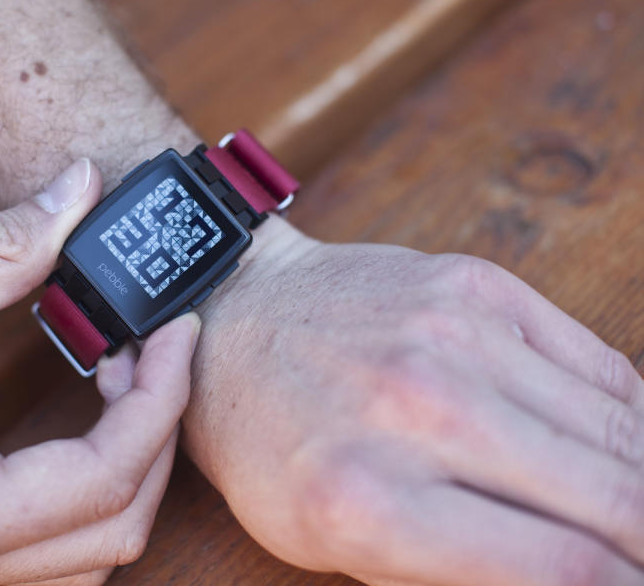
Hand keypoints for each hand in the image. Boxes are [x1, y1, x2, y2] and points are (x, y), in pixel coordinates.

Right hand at [0, 159, 199, 585]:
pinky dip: (82, 488)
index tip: (182, 329)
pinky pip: (43, 549)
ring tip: (116, 378)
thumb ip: (2, 250)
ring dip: (123, 469)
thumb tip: (80, 189)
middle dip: (154, 433)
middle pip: (113, 528)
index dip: (161, 399)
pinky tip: (75, 418)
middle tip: (156, 347)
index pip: (105, 478)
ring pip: (85, 553)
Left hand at [189, 216, 643, 585]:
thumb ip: (445, 573)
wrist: (237, 314)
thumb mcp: (324, 542)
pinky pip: (597, 362)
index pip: (563, 567)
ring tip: (630, 505)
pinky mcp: (475, 284)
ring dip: (640, 476)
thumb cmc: (272, 440)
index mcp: (370, 501)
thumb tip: (561, 578)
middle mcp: (419, 410)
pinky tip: (617, 443)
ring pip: (618, 427)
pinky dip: (625, 414)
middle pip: (613, 498)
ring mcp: (451, 335)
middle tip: (640, 554)